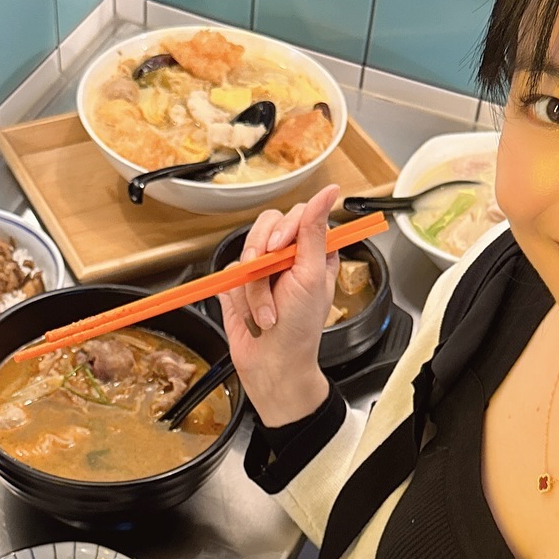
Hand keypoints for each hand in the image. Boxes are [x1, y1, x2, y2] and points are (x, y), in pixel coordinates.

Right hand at [217, 185, 337, 427]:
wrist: (271, 365)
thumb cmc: (299, 330)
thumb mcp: (310, 276)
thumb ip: (314, 231)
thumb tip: (329, 192)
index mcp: (313, 251)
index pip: (297, 216)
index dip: (284, 230)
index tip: (279, 250)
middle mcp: (288, 257)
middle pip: (264, 229)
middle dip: (262, 264)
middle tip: (270, 285)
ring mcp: (262, 270)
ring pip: (244, 254)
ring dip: (253, 291)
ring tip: (266, 314)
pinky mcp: (238, 285)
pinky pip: (229, 275)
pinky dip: (239, 299)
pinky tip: (252, 316)